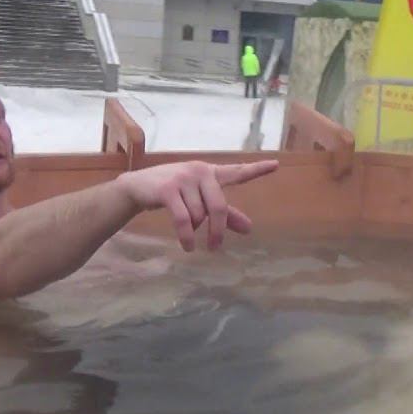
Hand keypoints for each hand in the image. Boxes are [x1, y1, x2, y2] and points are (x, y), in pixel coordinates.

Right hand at [115, 159, 278, 251]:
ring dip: (194, 230)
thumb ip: (225, 214)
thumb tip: (249, 229)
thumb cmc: (172, 193)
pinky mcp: (168, 189)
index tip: (275, 165)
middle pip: (220, 207)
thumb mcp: (199, 201)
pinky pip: (183, 219)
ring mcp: (184, 179)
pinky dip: (186, 236)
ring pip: (199, 215)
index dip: (256, 170)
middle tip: (215, 248)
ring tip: (187, 235)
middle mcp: (200, 172)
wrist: (137, 187)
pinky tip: (187, 246)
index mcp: (211, 173)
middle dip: (218, 230)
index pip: (237, 172)